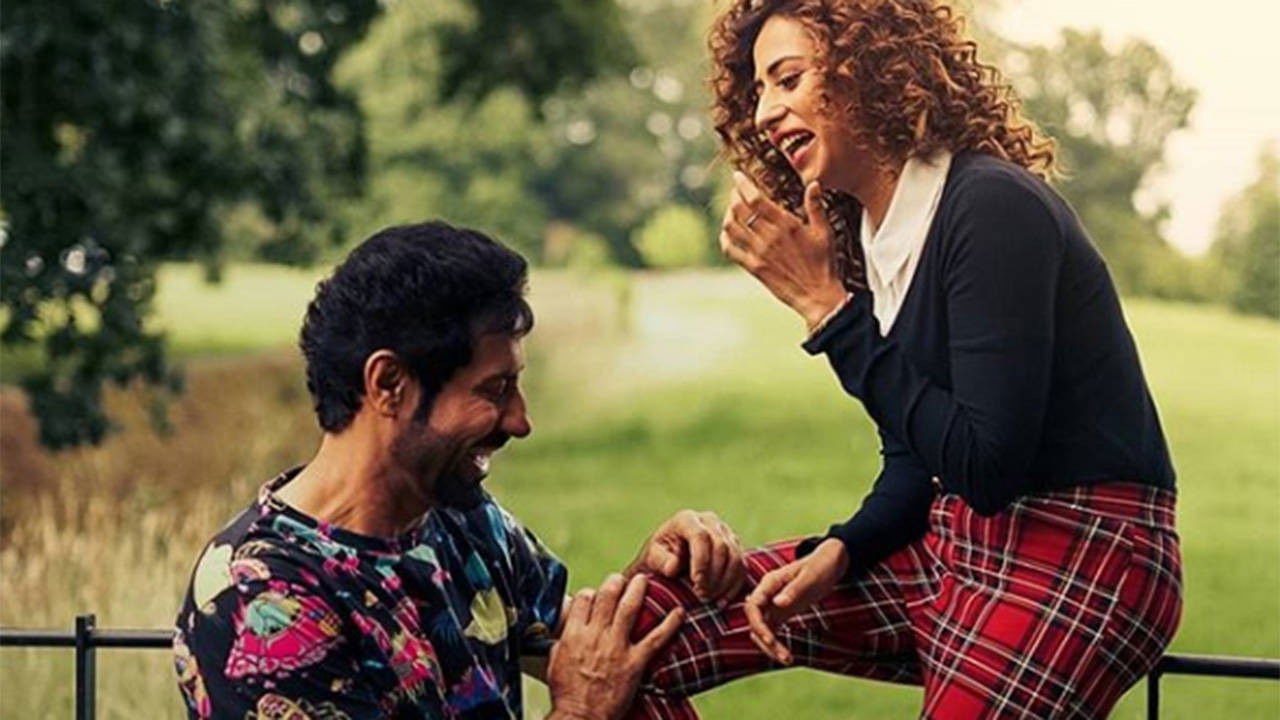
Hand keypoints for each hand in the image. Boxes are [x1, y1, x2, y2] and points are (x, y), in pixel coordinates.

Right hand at [547, 574, 684, 719]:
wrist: (581, 717)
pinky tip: (679, 612)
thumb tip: (564, 632)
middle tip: (622, 578)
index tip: (596, 594)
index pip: (584, 599)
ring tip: (644, 579)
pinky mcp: (634, 663)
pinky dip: (670, 624)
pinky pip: (655, 639)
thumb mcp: (555, 662)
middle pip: (607, 596)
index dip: (592, 592)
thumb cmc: (566, 694)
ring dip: (638, 589)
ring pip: (629, 608)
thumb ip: (562, 642)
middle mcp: (596, 636)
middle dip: (615, 582)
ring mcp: (616, 648)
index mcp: (575, 634)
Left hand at [624, 510, 746, 605]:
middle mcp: (709, 520)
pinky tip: (722, 601)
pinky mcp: (735, 546)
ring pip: (735, 557)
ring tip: (708, 598)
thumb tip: (673, 567)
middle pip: (721, 546)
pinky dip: (733, 586)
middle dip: (713, 575)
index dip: (701, 560)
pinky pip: (742, 566)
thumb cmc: (659, 557)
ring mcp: (725, 532)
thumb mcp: (652, 557)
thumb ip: (661, 560)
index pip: (700, 536)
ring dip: (724, 582)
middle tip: (701, 595)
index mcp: (686, 519)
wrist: (670, 557)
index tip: (696, 582)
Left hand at [719, 172, 847, 330]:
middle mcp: (769, 237)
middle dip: (734, 196)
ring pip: (731, 227)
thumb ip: (816, 206)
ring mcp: (759, 253)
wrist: (817, 295)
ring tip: (732, 209)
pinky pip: (730, 250)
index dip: (743, 184)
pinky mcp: (754, 267)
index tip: (737, 176)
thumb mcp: (824, 232)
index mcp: (786, 224)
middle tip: (736, 191)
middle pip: (739, 210)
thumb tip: (813, 184)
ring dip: (728, 214)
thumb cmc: (824, 263)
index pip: (756, 199)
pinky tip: (727, 233)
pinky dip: (724, 238)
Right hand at [743, 538, 847, 664]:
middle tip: (784, 656)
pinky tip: (788, 655)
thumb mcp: (810, 577)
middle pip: (755, 621)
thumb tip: (777, 603)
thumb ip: (794, 589)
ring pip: (762, 630)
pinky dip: (776, 644)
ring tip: (788, 660)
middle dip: (765, 641)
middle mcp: (767, 594)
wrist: (829, 562)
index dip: (757, 625)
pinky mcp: (780, 612)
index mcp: (770, 583)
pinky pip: (772, 631)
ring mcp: (773, 604)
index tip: (770, 640)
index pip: (752, 606)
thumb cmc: (820, 565)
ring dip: (770, 647)